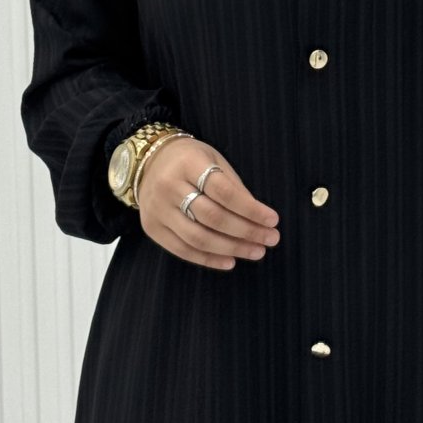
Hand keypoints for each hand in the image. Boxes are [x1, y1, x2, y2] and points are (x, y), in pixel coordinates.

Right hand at [137, 138, 279, 271]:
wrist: (149, 162)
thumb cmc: (191, 161)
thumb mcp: (214, 161)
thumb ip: (234, 188)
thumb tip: (259, 219)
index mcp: (188, 163)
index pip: (224, 191)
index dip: (250, 209)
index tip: (272, 220)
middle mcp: (169, 186)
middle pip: (212, 217)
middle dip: (246, 231)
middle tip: (271, 239)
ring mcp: (157, 209)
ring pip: (198, 237)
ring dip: (231, 248)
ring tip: (256, 251)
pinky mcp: (152, 228)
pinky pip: (182, 249)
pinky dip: (208, 259)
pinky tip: (230, 261)